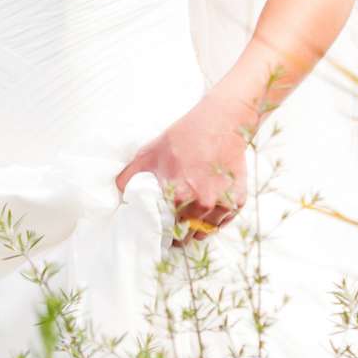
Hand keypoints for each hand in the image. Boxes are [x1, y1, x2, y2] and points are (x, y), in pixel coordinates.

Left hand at [116, 95, 249, 231]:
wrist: (222, 121)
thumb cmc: (185, 135)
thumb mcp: (150, 152)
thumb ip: (130, 176)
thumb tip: (119, 193)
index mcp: (179, 196)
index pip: (166, 230)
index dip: (161, 233)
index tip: (159, 231)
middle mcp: (203, 204)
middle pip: (186, 235)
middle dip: (178, 234)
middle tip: (173, 228)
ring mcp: (223, 203)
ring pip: (206, 231)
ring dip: (197, 229)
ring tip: (189, 220)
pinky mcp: (238, 200)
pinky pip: (224, 221)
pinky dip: (216, 219)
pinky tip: (207, 209)